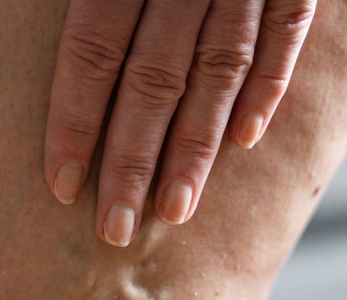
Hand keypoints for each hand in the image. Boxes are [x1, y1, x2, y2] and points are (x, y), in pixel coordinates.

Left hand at [44, 0, 315, 246]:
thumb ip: (101, 4)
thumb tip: (73, 67)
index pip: (93, 49)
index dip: (74, 120)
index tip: (62, 185)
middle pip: (153, 77)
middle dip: (131, 160)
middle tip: (115, 229)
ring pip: (219, 70)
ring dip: (195, 147)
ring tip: (174, 210)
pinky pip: (285, 35)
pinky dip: (265, 90)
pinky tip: (245, 141)